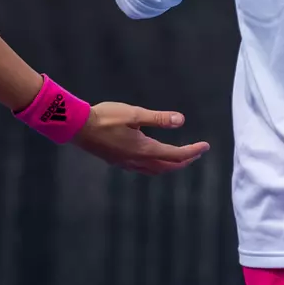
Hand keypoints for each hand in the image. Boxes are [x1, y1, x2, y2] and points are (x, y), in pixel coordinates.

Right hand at [72, 104, 208, 174]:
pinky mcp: (118, 161)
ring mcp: (127, 163)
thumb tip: (181, 120)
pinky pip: (143, 169)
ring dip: (170, 166)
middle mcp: (137, 161)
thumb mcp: (134, 113)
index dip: (193, 151)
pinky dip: (155, 166)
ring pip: (155, 170)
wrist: (78, 127)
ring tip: (179, 158)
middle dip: (185, 161)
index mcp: (144, 149)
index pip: (176, 155)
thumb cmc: (105, 117)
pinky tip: (152, 158)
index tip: (205, 146)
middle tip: (197, 153)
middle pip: (167, 166)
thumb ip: (158, 118)